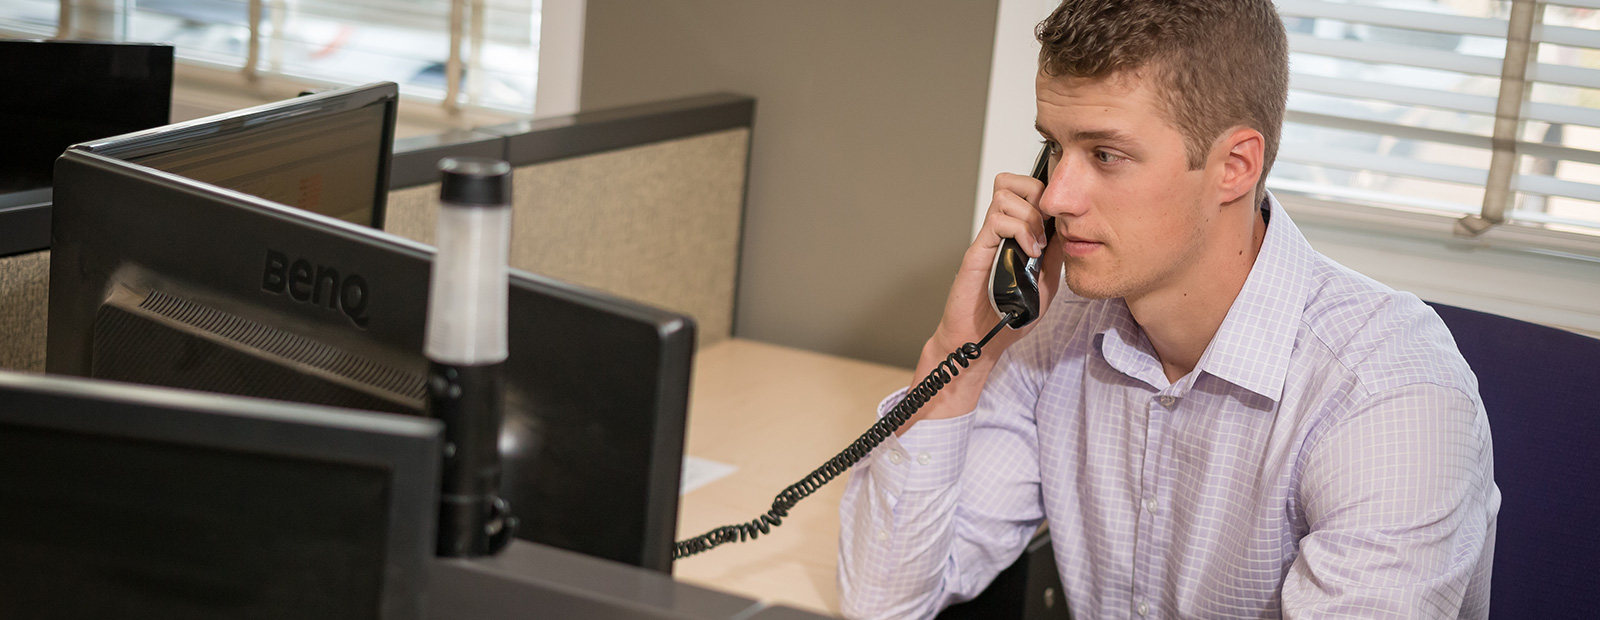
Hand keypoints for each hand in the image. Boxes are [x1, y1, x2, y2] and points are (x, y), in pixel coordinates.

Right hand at [900, 172, 1063, 429]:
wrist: (983, 339)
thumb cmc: (1009, 315)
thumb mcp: (1047, 282)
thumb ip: (1056, 256)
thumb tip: (1071, 231)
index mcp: (1017, 235)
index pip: (1029, 192)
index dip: (1048, 198)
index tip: (1061, 223)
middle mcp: (1001, 231)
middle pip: (1014, 183)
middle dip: (1037, 196)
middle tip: (1046, 226)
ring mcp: (989, 239)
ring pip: (1005, 195)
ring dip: (1029, 216)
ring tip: (1037, 244)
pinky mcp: (978, 250)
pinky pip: (997, 220)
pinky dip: (1019, 230)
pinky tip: (1029, 251)